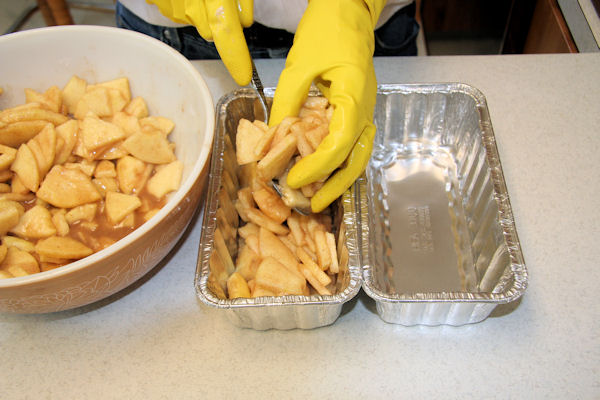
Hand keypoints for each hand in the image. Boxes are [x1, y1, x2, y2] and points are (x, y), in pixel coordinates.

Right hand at [147, 0, 253, 85]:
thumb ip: (241, 0)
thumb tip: (244, 21)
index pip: (227, 33)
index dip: (236, 58)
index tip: (243, 75)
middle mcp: (189, 6)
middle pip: (212, 31)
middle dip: (219, 22)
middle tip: (218, 0)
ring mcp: (170, 6)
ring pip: (194, 20)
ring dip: (200, 9)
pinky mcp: (157, 2)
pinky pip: (177, 10)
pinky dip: (183, 2)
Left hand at [269, 0, 385, 211]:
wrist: (349, 11)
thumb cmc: (327, 31)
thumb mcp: (299, 66)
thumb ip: (287, 103)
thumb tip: (274, 137)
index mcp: (354, 97)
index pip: (339, 143)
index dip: (317, 167)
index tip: (294, 180)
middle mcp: (365, 108)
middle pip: (357, 158)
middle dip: (336, 186)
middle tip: (313, 204)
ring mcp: (365, 110)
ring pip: (358, 153)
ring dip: (340, 178)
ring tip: (319, 196)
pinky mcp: (358, 109)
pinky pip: (352, 142)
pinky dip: (339, 161)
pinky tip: (323, 172)